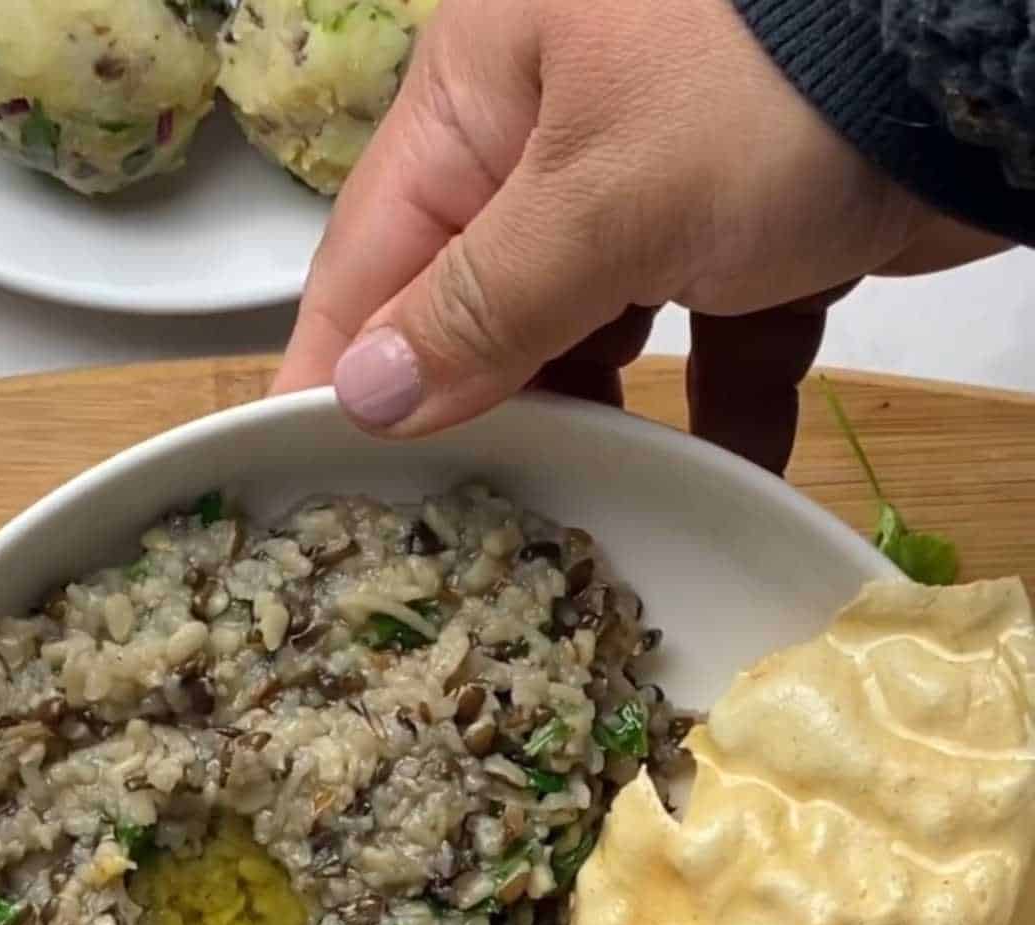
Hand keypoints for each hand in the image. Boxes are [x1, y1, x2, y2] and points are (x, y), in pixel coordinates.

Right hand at [275, 0, 1006, 471]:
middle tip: (436, 533)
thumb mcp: (597, 199)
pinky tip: (714, 486)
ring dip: (591, 426)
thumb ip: (479, 308)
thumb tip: (364, 401)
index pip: (374, 251)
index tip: (294, 477)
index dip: (336, 366)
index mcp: (486, 90)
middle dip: (470, 413)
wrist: (984, 55)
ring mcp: (662, 191)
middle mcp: (560, 139)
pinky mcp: (757, 241)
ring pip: (591, 338)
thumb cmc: (762, 91)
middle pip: (478, 305)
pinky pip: (714, 350)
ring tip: (565, 524)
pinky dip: (716, 416)